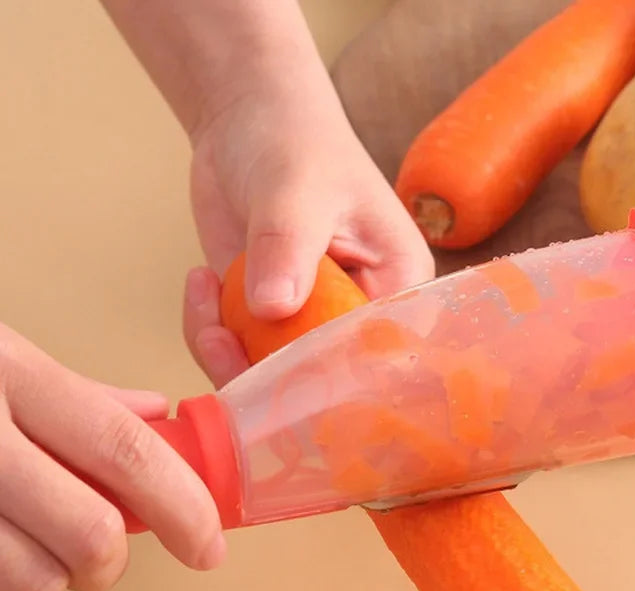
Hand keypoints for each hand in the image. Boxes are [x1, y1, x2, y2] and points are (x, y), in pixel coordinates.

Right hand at [0, 324, 225, 590]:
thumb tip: (155, 412)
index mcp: (9, 374)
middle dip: (111, 561)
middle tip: (103, 553)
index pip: (125, 450)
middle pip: (89, 533)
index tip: (209, 545)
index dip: (183, 505)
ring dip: (49, 582)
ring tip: (31, 547)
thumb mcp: (1, 358)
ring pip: (30, 586)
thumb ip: (81, 396)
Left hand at [98, 0, 432, 387]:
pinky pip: (237, 355)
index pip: (376, 354)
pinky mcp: (267, 320)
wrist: (250, 124)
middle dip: (264, 373)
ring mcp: (308, 321)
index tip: (277, 370)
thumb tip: (273, 308)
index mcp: (394, 288)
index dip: (331, 378)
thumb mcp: (296, 189)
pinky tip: (200, 282)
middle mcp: (357, 315)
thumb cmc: (296, 142)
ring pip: (272, 378)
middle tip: (217, 336)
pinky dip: (208, 333)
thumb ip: (287, 247)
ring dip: (226, 353)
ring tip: (204, 291)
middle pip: (323, 381)